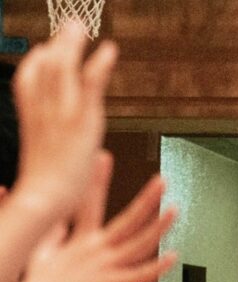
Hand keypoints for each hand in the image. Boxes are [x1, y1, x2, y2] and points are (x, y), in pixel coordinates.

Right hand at [12, 23, 116, 225]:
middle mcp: (44, 111)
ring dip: (74, 44)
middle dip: (58, 43)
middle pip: (46, 67)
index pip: (27, 82)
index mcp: (31, 120)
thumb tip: (49, 142)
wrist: (44, 198)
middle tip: (71, 25)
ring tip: (83, 27)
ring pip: (64, 70)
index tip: (44, 49)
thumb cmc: (41, 192)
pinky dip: (99, 65)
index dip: (36, 63)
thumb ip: (45, 146)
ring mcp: (62, 113)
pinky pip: (90, 86)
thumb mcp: (39, 162)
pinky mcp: (82, 120)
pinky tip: (109, 50)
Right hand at [20, 153, 177, 281]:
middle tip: (162, 181)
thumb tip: (52, 221)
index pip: (91, 202)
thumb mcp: (41, 253)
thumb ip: (52, 235)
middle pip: (128, 219)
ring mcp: (106, 266)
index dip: (97, 179)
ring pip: (140, 243)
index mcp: (81, 240)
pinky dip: (158, 266)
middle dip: (147, 199)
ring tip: (175, 210)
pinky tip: (174, 256)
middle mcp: (97, 249)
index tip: (104, 156)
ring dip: (159, 226)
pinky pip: (140, 275)